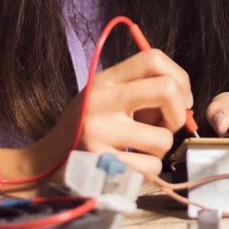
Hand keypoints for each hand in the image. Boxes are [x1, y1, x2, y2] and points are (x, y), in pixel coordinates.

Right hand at [45, 47, 193, 177]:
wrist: (44, 164)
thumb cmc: (83, 130)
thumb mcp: (104, 99)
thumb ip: (139, 92)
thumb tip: (184, 101)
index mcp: (104, 80)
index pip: (152, 58)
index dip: (180, 77)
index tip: (181, 99)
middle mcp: (101, 101)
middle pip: (167, 89)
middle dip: (178, 114)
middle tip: (166, 127)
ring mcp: (100, 133)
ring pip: (163, 138)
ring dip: (158, 150)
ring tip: (136, 150)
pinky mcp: (102, 164)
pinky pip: (151, 167)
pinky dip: (147, 170)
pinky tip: (128, 166)